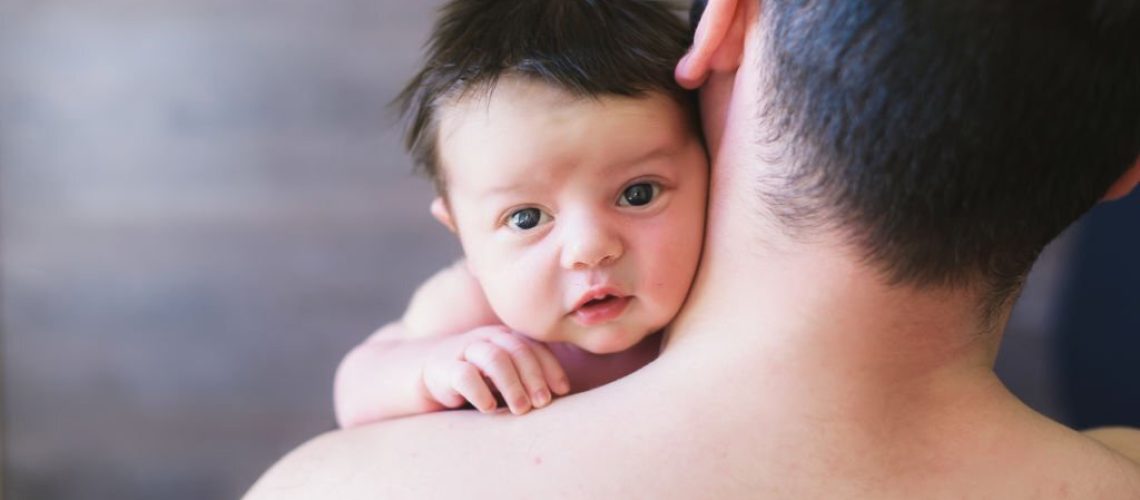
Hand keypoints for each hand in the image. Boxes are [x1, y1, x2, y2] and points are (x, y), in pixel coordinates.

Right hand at [422, 326, 570, 414]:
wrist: (430, 373)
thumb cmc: (479, 377)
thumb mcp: (505, 374)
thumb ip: (527, 378)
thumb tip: (563, 397)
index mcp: (506, 338)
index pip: (534, 347)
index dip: (551, 367)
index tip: (562, 390)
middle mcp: (487, 339)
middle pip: (518, 350)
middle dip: (535, 377)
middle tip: (543, 402)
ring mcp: (465, 349)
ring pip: (494, 358)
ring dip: (512, 384)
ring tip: (521, 409)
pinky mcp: (444, 367)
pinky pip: (464, 374)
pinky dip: (479, 391)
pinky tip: (489, 408)